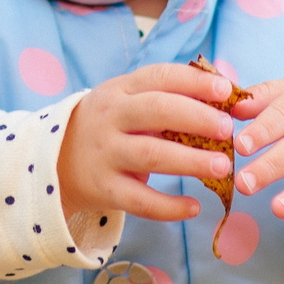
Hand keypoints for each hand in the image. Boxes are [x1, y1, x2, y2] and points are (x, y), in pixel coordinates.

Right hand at [57, 62, 239, 225]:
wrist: (56, 161)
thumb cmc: (109, 127)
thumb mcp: (126, 102)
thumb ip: (166, 98)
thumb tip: (225, 96)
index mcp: (120, 90)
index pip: (159, 77)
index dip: (194, 82)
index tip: (226, 91)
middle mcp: (110, 118)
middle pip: (156, 111)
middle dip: (197, 118)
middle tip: (228, 130)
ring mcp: (105, 154)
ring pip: (151, 155)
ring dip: (190, 160)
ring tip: (223, 167)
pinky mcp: (103, 189)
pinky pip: (139, 200)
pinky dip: (169, 206)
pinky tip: (194, 207)